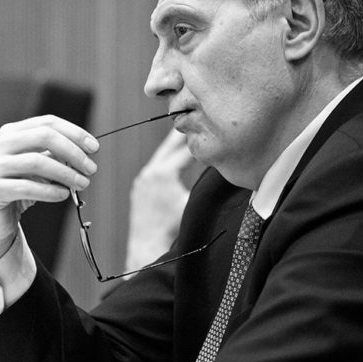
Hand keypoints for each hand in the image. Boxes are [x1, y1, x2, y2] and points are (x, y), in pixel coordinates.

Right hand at [0, 115, 98, 265]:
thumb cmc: (19, 187)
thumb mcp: (39, 167)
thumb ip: (56, 155)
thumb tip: (85, 153)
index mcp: (11, 132)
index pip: (47, 123)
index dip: (74, 133)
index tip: (94, 148)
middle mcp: (0, 145)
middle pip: (43, 137)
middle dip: (72, 152)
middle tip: (91, 168)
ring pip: (36, 161)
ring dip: (65, 173)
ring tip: (82, 183)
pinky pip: (26, 187)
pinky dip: (50, 191)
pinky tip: (63, 195)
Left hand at [125, 130, 194, 272]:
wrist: (147, 242)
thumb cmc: (171, 227)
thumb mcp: (192, 202)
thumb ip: (204, 184)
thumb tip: (224, 172)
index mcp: (162, 173)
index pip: (184, 151)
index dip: (197, 141)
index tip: (207, 130)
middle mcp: (149, 172)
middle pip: (168, 148)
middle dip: (181, 136)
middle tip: (191, 119)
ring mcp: (142, 180)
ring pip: (159, 158)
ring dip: (171, 149)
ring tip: (182, 138)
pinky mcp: (139, 188)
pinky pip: (153, 169)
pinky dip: (164, 162)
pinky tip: (171, 162)